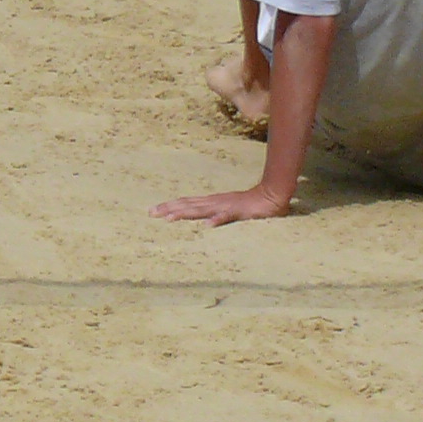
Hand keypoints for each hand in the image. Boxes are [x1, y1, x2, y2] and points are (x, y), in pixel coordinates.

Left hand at [153, 183, 294, 226]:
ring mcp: (225, 206)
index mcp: (211, 202)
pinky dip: (216, 220)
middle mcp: (214, 202)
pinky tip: (207, 225)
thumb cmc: (248, 205)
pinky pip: (226, 216)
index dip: (169, 206)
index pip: (186, 203)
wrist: (271, 196)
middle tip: (151, 213)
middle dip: (169, 209)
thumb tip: (199, 220)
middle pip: (188, 205)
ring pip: (202, 210)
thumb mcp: (226, 208)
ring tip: (169, 219)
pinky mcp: (239, 212)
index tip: (152, 210)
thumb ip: (213, 212)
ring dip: (185, 213)